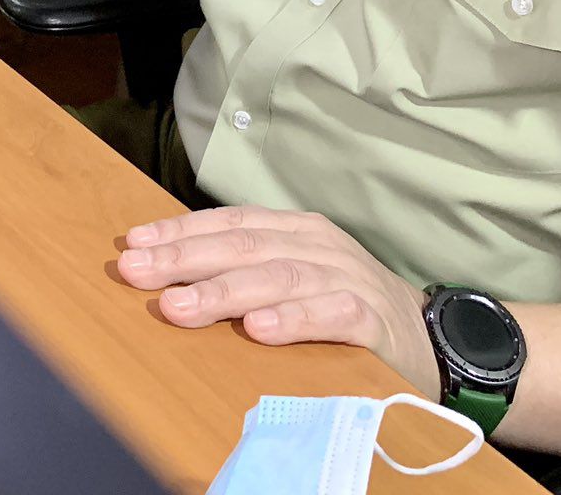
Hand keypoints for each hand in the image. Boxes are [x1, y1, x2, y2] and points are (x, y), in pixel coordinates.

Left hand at [116, 207, 437, 392]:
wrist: (427, 338)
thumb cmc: (344, 305)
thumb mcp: (293, 276)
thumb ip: (244, 269)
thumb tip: (171, 272)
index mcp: (294, 230)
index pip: (228, 222)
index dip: (179, 232)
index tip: (133, 244)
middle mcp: (317, 245)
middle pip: (243, 246)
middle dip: (184, 258)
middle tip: (136, 271)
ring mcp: (346, 277)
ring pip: (278, 277)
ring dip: (223, 292)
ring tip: (180, 304)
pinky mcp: (372, 319)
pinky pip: (329, 314)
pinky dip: (293, 320)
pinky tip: (258, 329)